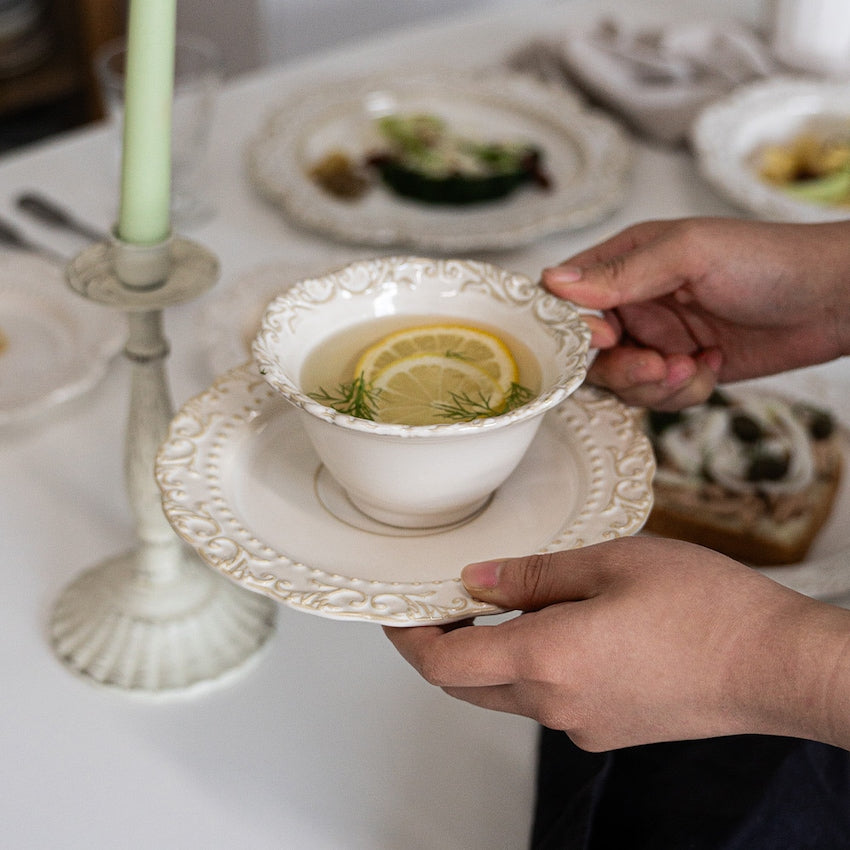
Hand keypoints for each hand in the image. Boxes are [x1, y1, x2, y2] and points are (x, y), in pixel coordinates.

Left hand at [384, 537, 849, 751]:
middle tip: (442, 602)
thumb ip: (533, 576)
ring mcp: (583, 724)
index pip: (443, 663)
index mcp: (546, 658)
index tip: (397, 614)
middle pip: (467, 684)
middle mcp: (556, 705)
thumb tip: (477, 580)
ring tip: (503, 603)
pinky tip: (559, 628)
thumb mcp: (609, 564)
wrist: (774, 664)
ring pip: (506, 693)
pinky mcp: (608, 729)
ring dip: (488, 655)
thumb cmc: (704, 608)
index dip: (410, 638)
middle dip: (442, 646)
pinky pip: (547, 702)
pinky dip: (531, 667)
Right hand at [542, 218, 849, 409]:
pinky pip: (658, 398)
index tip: (607, 337)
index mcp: (625, 263)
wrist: (833, 300)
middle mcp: (634, 303)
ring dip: (656, 386)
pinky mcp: (681, 370)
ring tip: (694, 366)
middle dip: (624, 368)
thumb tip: (553, 281)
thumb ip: (622, 272)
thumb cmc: (769, 260)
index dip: (575, 327)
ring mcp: (657, 339)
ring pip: (622, 383)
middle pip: (590, 354)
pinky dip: (684, 393)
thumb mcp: (690, 254)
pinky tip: (713, 367)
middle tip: (659, 365)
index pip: (567, 298)